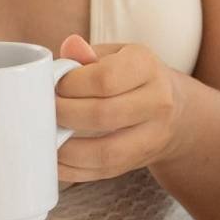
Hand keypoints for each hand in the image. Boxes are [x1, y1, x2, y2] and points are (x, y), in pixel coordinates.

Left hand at [54, 35, 188, 182]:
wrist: (175, 111)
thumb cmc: (132, 76)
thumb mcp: (116, 55)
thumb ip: (88, 54)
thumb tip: (68, 48)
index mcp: (146, 66)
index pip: (104, 79)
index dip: (71, 85)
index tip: (54, 86)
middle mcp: (157, 102)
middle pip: (103, 115)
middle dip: (64, 115)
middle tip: (44, 110)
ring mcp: (152, 136)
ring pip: (105, 152)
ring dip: (67, 149)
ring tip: (45, 137)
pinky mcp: (139, 162)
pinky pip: (102, 172)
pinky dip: (72, 170)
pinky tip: (55, 160)